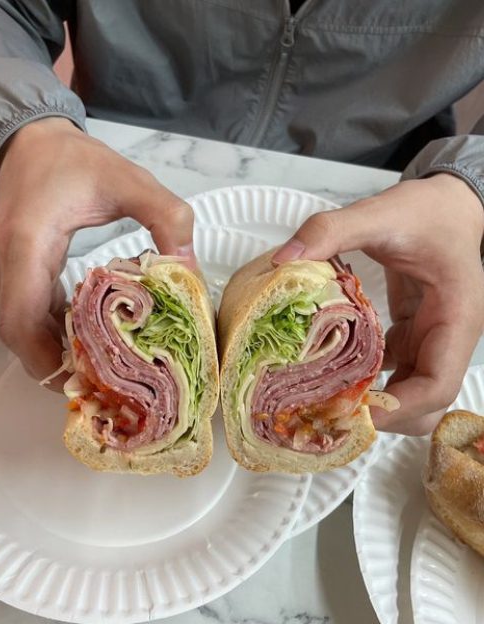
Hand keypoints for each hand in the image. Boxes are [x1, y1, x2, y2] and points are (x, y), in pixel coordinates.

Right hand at [0, 117, 194, 386]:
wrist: (27, 142)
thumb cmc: (71, 160)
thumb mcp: (127, 180)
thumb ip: (166, 217)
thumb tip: (189, 269)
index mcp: (28, 244)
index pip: (20, 322)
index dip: (45, 358)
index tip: (82, 377)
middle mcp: (6, 265)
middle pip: (19, 336)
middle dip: (55, 364)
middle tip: (103, 384)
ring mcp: (3, 272)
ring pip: (19, 330)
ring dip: (52, 350)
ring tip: (100, 368)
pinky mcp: (10, 275)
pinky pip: (23, 315)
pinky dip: (48, 332)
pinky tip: (85, 338)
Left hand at [273, 174, 483, 434]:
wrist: (448, 203)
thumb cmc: (427, 211)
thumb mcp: (379, 212)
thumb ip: (331, 230)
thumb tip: (283, 259)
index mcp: (454, 316)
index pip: (438, 385)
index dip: (399, 408)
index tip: (353, 411)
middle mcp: (447, 337)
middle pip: (426, 404)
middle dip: (383, 417)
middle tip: (328, 414)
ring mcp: (430, 340)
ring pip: (410, 395)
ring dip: (372, 404)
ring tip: (321, 404)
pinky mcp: (412, 336)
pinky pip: (394, 373)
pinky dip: (366, 383)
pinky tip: (326, 379)